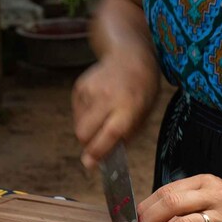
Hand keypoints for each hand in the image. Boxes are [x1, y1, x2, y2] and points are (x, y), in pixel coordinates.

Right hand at [72, 54, 158, 168]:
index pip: (109, 134)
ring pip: (78, 125)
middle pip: (84, 133)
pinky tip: (98, 106)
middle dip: (87, 144)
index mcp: (128, 107)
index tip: (90, 163)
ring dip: (88, 129)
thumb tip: (107, 156)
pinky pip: (77, 112)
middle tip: (97, 143)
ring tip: (103, 118)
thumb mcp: (144, 114)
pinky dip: (85, 116)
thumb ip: (127, 135)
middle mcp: (107, 98)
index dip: (98, 151)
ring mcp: (90, 91)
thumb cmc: (142, 90)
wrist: (129, 57)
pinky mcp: (80, 87)